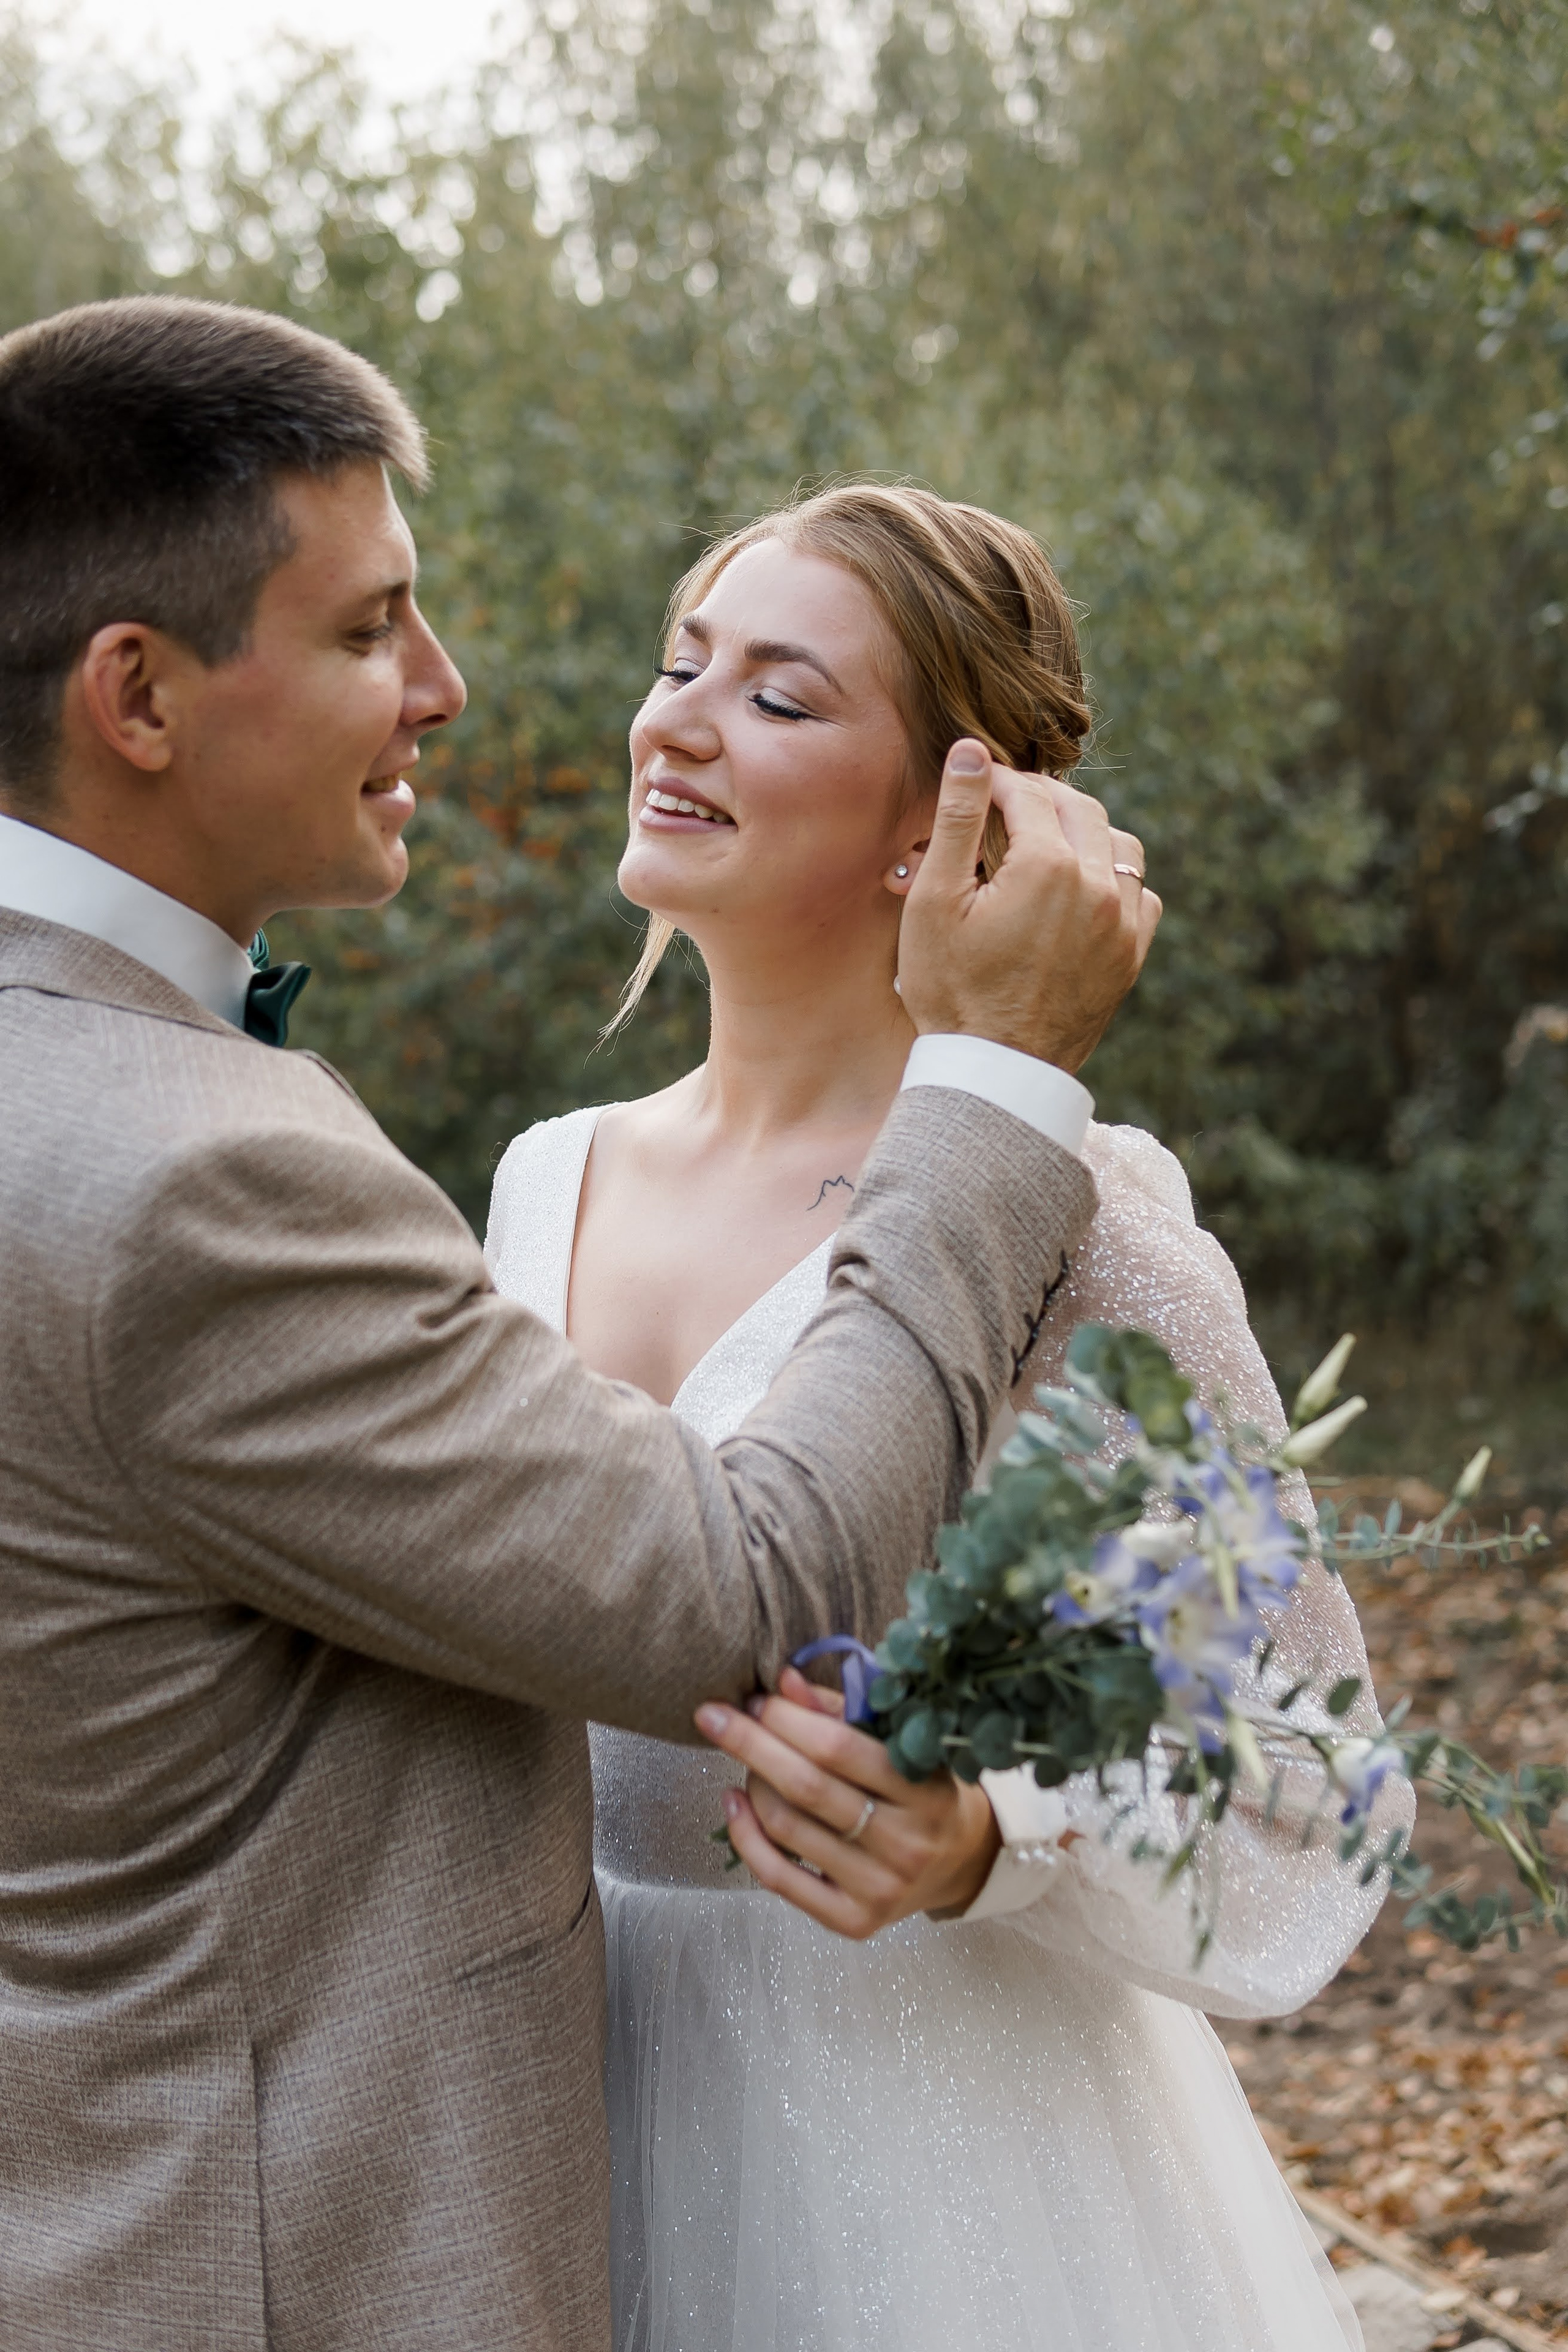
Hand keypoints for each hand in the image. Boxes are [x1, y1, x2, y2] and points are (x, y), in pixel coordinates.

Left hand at [695, 1666, 1001, 1937]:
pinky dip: (744, 1836)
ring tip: (744, 1759)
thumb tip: (784, 1681)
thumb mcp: (896, 1741)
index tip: (757, 1697)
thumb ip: (840, 1710)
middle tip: (714, 1716)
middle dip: (750, 1744)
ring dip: (750, 1783)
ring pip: (787, 1828)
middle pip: (806, 1787)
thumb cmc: (922, 1787)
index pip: (838, 1748)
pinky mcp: (853, 1921)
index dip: (787, 1719)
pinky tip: (732, 1801)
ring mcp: (879, 1888)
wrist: (962, 1860)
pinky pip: (779, 1878)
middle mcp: (905, 1843)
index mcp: (924, 1789)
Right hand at [897, 739, 1160, 1072]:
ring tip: (1044, 842)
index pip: (1029, 793)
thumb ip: (958, 819)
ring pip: (1119, 844)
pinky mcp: (1131, 956)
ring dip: (1084, 831)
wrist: (996, 1072)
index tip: (973, 786)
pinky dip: (1112, 877)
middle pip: (1080, 808)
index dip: (996, 781)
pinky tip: (1079, 889)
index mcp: (1049, 866)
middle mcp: (1098, 887)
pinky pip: (1137, 893)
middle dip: (1041, 797)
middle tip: (1003, 805)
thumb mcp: (936, 902)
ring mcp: (1122, 924)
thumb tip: (972, 751)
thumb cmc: (953, 990)